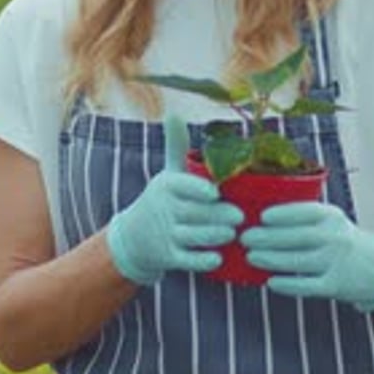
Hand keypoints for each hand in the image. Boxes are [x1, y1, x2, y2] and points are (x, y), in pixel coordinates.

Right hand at [106, 115, 243, 284]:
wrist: (133, 238)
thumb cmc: (161, 199)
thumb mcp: (167, 172)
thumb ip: (176, 145)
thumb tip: (174, 113)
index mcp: (167, 186)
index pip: (181, 186)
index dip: (197, 190)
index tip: (215, 192)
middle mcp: (164, 210)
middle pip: (192, 212)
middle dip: (217, 215)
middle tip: (240, 216)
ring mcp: (165, 234)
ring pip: (191, 235)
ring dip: (213, 236)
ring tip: (233, 233)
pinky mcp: (168, 257)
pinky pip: (186, 260)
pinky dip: (202, 260)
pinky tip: (219, 258)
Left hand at [240, 202, 373, 311]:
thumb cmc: (343, 240)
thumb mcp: (330, 221)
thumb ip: (304, 218)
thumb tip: (261, 217)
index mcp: (332, 217)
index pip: (307, 212)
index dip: (284, 214)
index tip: (262, 216)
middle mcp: (336, 237)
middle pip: (298, 237)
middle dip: (269, 237)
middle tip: (245, 237)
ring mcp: (336, 262)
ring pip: (299, 261)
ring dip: (272, 259)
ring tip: (251, 256)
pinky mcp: (336, 285)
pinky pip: (308, 285)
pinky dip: (288, 284)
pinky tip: (271, 282)